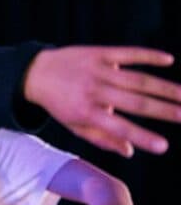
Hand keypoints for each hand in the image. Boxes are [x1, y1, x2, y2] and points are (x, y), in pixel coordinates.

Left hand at [24, 46, 180, 156]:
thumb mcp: (74, 125)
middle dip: (163, 110)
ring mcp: (97, 70)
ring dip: (164, 87)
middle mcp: (93, 91)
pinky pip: (128, 53)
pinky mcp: (99, 53)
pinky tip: (169, 59)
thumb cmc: (60, 104)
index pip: (118, 128)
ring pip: (137, 79)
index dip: (142, 137)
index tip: (164, 146)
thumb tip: (131, 151)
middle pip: (135, 102)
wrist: (36, 72)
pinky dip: (149, 55)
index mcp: (85, 112)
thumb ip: (102, 139)